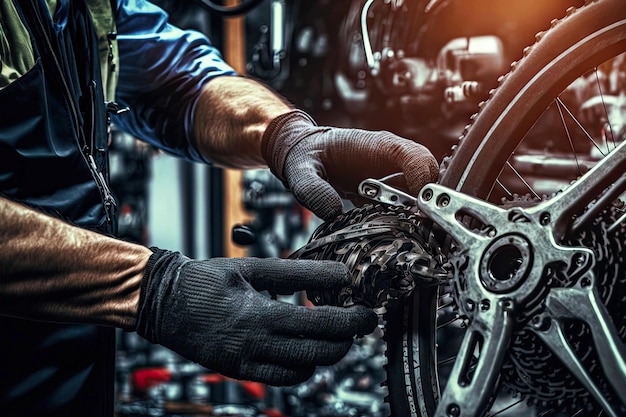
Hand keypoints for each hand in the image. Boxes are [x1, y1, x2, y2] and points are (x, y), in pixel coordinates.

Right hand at [136, 249, 377, 385]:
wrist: (163, 302)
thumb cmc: (205, 281)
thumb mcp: (252, 268)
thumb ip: (297, 272)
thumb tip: (336, 273)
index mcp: (260, 315)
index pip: (320, 322)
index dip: (352, 320)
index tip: (368, 312)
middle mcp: (255, 345)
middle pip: (318, 353)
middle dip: (348, 340)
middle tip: (360, 324)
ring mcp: (247, 363)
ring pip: (304, 371)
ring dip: (327, 355)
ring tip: (335, 335)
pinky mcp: (240, 371)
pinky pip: (281, 381)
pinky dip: (302, 369)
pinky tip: (306, 351)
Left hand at [261, 110, 438, 219]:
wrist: (303, 154)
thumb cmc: (305, 154)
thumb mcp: (301, 171)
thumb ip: (313, 189)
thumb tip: (333, 212)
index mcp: (378, 146)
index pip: (416, 157)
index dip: (423, 181)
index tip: (416, 205)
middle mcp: (391, 158)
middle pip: (428, 175)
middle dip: (427, 201)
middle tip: (414, 224)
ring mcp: (390, 174)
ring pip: (420, 191)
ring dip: (417, 212)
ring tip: (402, 228)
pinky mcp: (386, 190)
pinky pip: (406, 203)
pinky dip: (405, 217)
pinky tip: (390, 227)